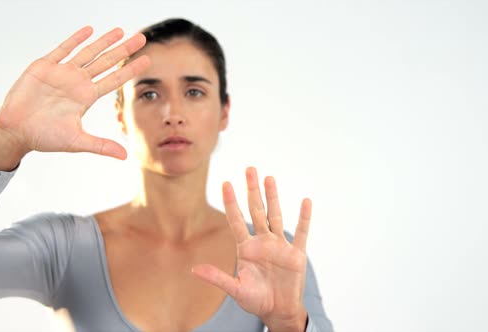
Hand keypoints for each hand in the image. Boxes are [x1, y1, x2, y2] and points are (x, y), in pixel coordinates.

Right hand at [0, 26, 149, 158]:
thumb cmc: (44, 137)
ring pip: (88, 52)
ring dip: (104, 41)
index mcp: (86, 97)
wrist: (15, 131)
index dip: (130, 70)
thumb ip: (101, 146)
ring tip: (120, 30)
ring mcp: (61, 73)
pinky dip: (75, 40)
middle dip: (124, 49)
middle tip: (141, 37)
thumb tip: (125, 156)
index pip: (114, 79)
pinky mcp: (43, 67)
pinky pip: (62, 50)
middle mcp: (77, 82)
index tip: (147, 60)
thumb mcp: (77, 141)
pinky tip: (88, 30)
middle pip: (106, 62)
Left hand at [191, 167, 310, 329]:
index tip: (225, 183)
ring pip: (276, 215)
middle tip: (250, 169)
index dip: (231, 202)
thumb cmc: (255, 300)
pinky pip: (301, 232)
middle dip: (252, 190)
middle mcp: (262, 242)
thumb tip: (194, 270)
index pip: (236, 220)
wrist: (278, 311)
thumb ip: (217, 278)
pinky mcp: (296, 253)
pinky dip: (304, 217)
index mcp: (246, 248)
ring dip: (273, 197)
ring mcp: (279, 245)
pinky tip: (305, 201)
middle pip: (256, 210)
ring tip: (269, 178)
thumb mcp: (235, 289)